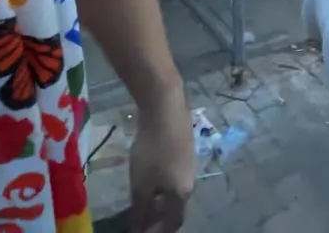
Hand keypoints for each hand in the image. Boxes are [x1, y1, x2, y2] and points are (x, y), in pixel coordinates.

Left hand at [129, 84, 194, 232]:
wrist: (166, 109)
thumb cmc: (153, 151)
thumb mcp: (142, 184)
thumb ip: (140, 209)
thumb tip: (138, 229)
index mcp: (182, 194)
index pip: (174, 223)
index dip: (159, 232)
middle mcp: (190, 182)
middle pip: (175, 207)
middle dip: (158, 217)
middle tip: (140, 220)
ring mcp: (189, 164)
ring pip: (174, 190)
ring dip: (159, 199)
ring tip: (142, 200)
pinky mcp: (184, 149)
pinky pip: (172, 175)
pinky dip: (161, 183)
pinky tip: (148, 176)